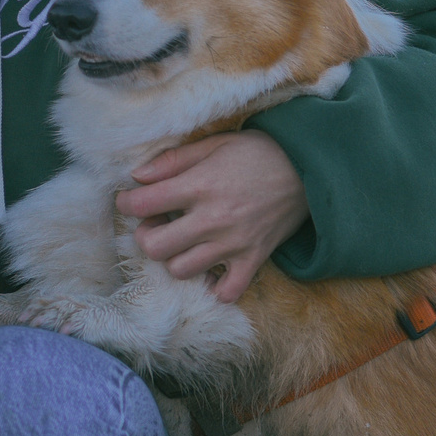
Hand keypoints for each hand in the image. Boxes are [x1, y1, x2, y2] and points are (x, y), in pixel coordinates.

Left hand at [115, 131, 307, 303]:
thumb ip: (174, 160)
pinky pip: (225, 291)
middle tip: (157, 224)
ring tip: (184, 242)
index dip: (126, 202)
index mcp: (200, 185)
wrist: (309, 170)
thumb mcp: (215, 144)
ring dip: (175, 258)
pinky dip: (215, 286)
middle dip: (146, 236)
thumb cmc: (259, 153)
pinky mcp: (253, 260)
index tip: (128, 200)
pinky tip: (213, 267)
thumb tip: (138, 176)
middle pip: (154, 247)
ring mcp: (233, 244)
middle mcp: (212, 219)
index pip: (143, 204)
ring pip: (181, 270)